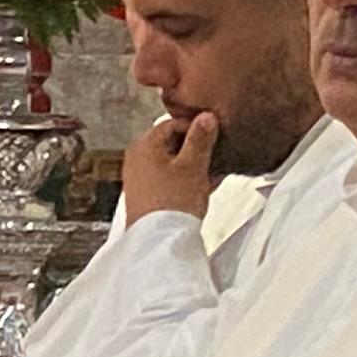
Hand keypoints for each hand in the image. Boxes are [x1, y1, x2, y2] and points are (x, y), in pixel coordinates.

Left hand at [125, 107, 222, 224]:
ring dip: (196, 164)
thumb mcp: (193, 165)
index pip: (172, 123)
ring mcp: (141, 176)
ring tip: (217, 171)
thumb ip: (200, 139)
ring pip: (174, 162)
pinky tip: (208, 185)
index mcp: (144, 144)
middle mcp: (137, 157)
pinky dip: (188, 178)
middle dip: (197, 148)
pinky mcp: (147, 193)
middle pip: (172, 143)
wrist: (159, 239)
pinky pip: (171, 178)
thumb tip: (206, 117)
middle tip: (219, 153)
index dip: (196, 126)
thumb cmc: (172, 202)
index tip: (215, 133)